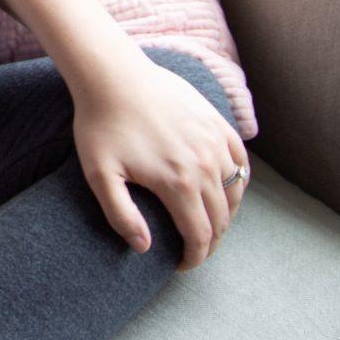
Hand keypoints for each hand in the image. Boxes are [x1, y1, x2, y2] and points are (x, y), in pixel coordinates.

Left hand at [73, 56, 249, 269]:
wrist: (112, 74)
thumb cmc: (100, 123)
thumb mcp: (99, 173)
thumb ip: (121, 214)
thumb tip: (144, 248)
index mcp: (179, 182)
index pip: (200, 235)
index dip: (194, 258)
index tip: (182, 266)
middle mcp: (206, 165)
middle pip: (221, 219)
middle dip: (210, 241)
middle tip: (194, 250)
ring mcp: (215, 142)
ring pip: (235, 192)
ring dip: (226, 214)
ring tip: (208, 223)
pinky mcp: (217, 122)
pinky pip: (240, 161)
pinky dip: (238, 181)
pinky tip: (225, 188)